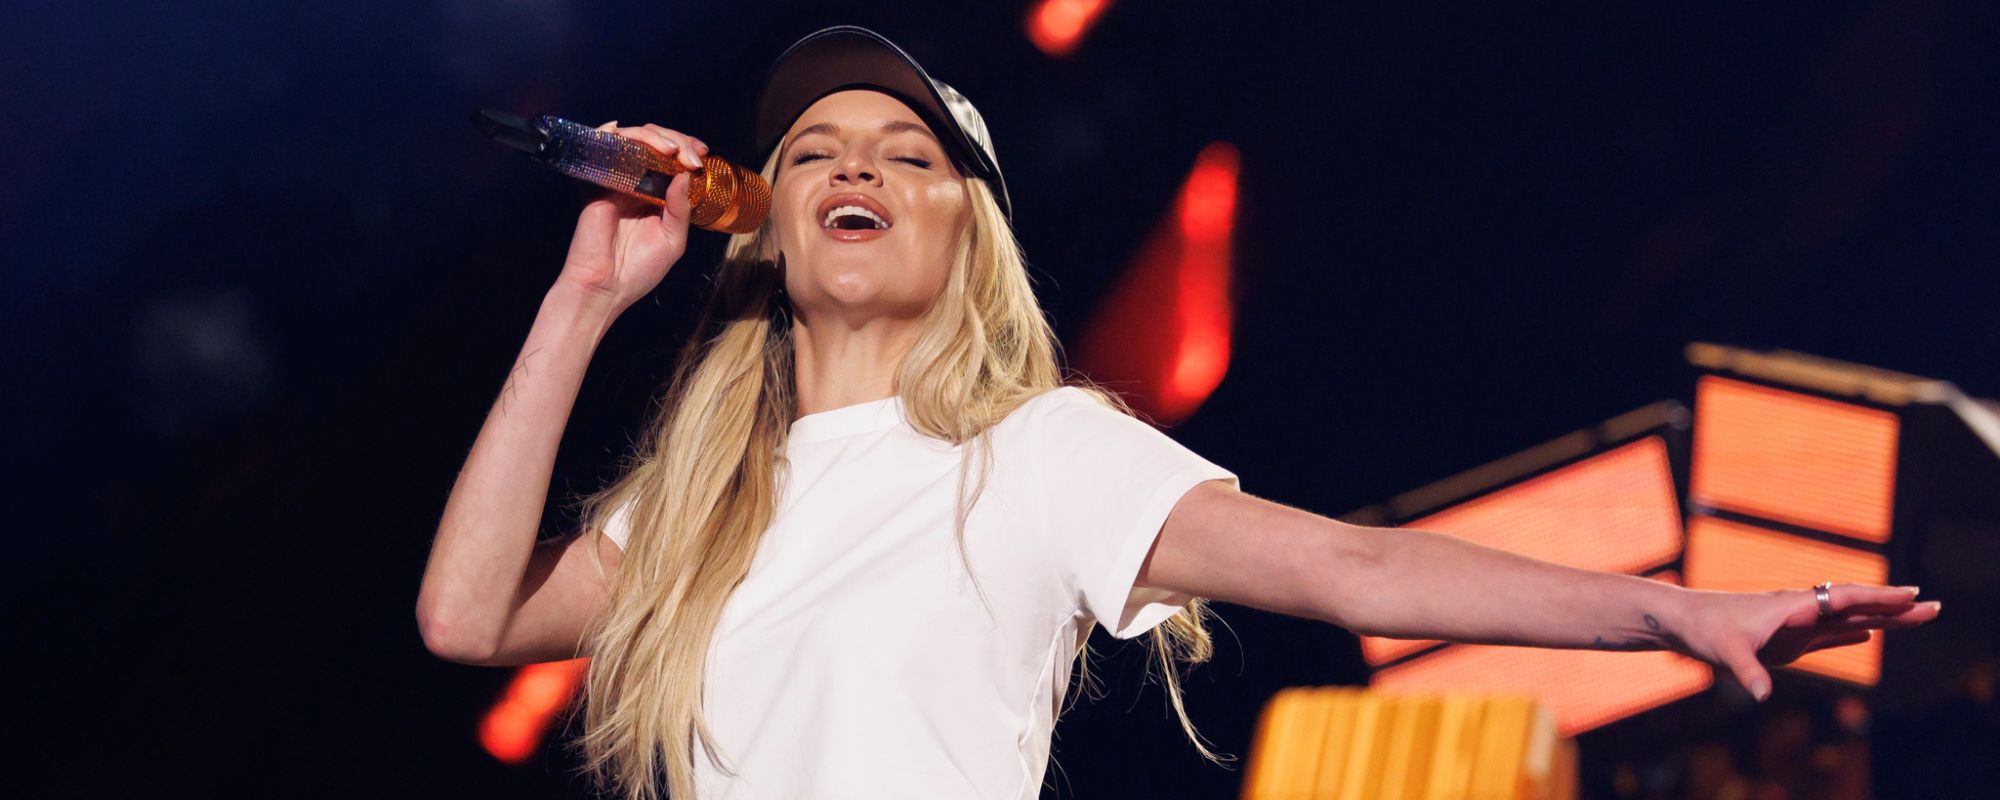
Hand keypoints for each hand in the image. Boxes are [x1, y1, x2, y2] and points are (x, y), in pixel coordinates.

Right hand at [552, 122, 711, 312]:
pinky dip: (612, 134)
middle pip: (654, 143)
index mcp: (657, 196)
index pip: (672, 159)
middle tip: (690, 157)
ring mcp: (615, 180)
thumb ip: (680, 209)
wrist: (605, 287)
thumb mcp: (673, 240)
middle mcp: (636, 184)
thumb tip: (684, 176)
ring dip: (653, 136)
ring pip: (632, 140)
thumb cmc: (638, 271)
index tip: (702, 154)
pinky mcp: (595, 183)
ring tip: (670, 150)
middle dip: (676, 141)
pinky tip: (626, 135)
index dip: (687, 149)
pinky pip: (601, 149)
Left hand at [1675, 583, 1940, 701]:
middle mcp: (1800, 611)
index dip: (1878, 597)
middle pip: (1856, 607)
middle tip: (1935, 607)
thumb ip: (1747, 672)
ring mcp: (1795, 624)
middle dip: (1895, 607)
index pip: (1845, 599)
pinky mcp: (1786, 639)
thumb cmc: (1703, 629)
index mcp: (1792, 606)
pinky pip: (1827, 634)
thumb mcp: (1725, 652)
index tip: (1911, 594)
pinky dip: (1851, 632)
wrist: (1682, 621)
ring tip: (1917, 616)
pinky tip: (1869, 632)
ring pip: (1847, 619)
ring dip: (1882, 618)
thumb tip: (1763, 696)